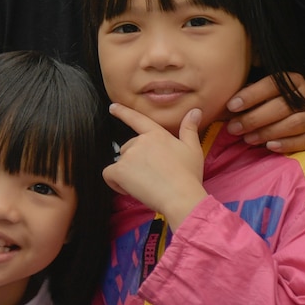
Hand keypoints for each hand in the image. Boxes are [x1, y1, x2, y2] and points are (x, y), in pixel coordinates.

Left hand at [104, 104, 207, 228]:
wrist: (182, 197)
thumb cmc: (189, 175)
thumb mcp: (193, 149)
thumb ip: (189, 129)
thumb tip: (195, 111)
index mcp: (157, 134)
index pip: (137, 119)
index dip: (123, 112)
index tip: (112, 107)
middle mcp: (140, 141)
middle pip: (128, 148)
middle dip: (136, 161)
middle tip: (153, 175)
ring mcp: (128, 155)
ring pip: (121, 163)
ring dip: (129, 173)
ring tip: (148, 183)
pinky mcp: (119, 170)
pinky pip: (109, 175)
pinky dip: (116, 183)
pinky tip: (131, 190)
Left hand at [226, 72, 304, 151]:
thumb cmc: (279, 117)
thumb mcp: (265, 103)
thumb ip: (248, 101)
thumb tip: (220, 107)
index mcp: (294, 82)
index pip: (273, 84)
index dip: (251, 94)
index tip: (231, 106)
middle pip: (282, 105)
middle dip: (254, 118)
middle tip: (234, 129)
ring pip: (295, 122)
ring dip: (268, 131)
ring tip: (248, 139)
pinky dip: (288, 143)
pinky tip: (271, 147)